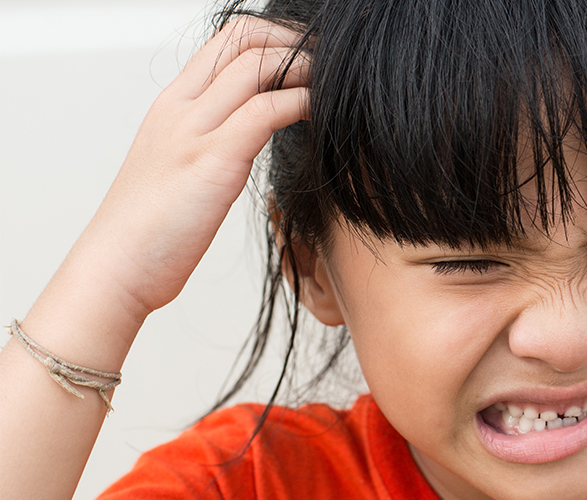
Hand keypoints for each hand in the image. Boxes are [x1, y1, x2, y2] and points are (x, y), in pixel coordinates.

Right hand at [86, 17, 309, 318]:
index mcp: (172, 105)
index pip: (226, 40)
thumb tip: (248, 136)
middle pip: (243, 38)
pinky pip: (266, 110)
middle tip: (329, 65)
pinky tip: (322, 115)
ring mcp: (194, 130)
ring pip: (257, 65)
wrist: (116, 267)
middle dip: (294, 41)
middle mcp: (180, 107)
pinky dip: (303, 103)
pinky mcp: (213, 159)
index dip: (273, 38)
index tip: (307, 59)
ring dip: (306, 68)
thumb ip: (208, 141)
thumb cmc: (150, 230)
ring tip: (334, 87)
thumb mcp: (176, 168)